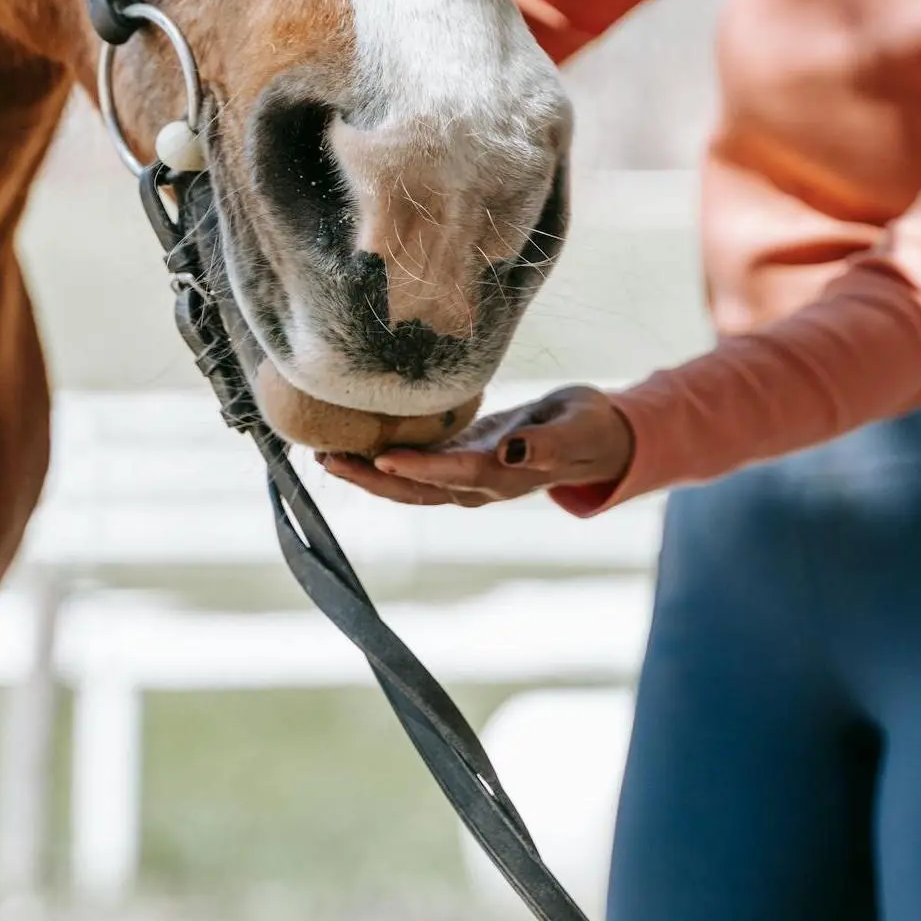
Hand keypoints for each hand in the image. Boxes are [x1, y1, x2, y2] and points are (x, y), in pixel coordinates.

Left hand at [316, 385, 633, 507]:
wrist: (594, 439)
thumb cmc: (588, 429)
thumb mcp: (577, 429)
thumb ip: (548, 443)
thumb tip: (514, 452)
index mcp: (509, 476)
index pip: (458, 475)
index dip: (423, 470)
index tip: (386, 460)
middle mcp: (481, 485)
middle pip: (419, 492)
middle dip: (374, 479)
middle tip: (329, 458)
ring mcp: (468, 479)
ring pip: (410, 487)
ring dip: (368, 475)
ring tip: (325, 455)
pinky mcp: (460, 463)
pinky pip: (415, 471)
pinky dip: (382, 463)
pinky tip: (352, 446)